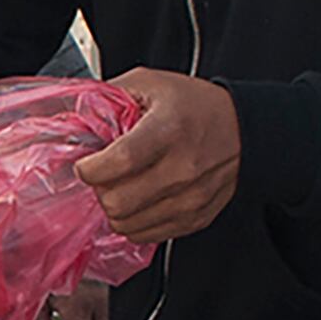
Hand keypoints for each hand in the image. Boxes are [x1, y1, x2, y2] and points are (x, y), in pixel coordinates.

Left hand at [72, 69, 240, 242]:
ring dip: (114, 209)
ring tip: (119, 188)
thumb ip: (109, 96)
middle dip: (99, 191)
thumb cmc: (197, 105)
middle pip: (118, 202)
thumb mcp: (151, 83)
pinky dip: (133, 222)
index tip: (85, 164)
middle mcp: (184, 168)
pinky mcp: (196, 218)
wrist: (247, 128)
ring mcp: (192, 198)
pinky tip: (137, 201)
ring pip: (128, 225)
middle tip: (102, 178)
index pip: (120, 162)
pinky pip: (147, 235)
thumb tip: (74, 115)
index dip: (91, 169)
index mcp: (170, 130)